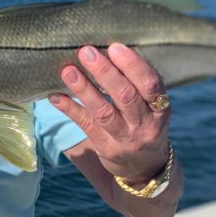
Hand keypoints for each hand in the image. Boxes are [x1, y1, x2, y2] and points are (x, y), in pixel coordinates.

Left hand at [48, 43, 170, 183]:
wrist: (146, 169)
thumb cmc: (144, 123)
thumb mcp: (151, 106)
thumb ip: (136, 82)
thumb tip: (106, 48)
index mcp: (160, 108)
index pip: (150, 84)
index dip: (133, 65)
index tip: (114, 47)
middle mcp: (145, 124)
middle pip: (125, 96)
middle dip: (105, 72)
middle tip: (86, 52)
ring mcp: (125, 138)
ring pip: (104, 112)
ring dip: (84, 89)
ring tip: (68, 71)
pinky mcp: (105, 148)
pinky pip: (86, 125)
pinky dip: (70, 109)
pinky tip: (55, 96)